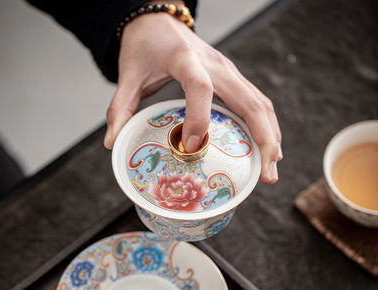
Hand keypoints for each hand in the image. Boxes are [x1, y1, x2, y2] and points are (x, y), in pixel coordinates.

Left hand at [104, 11, 281, 183]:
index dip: (198, 118)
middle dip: (261, 139)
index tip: (191, 147)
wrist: (161, 22)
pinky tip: (268, 148)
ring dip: (270, 136)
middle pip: (250, 101)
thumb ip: (120, 106)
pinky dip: (265, 126)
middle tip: (264, 174)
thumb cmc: (146, 46)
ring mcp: (229, 71)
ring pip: (260, 103)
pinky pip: (256, 102)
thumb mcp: (128, 74)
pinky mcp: (233, 78)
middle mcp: (216, 65)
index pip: (199, 87)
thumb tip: (112, 142)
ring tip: (271, 168)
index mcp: (186, 59)